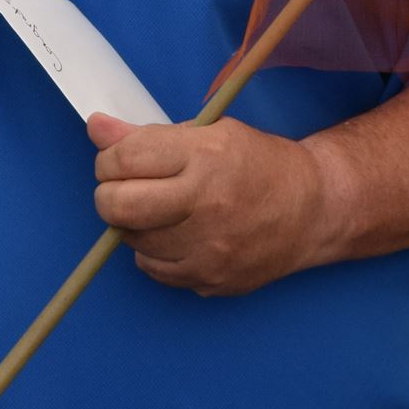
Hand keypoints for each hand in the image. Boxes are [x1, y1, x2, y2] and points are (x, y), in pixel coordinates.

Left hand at [87, 111, 332, 295]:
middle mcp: (205, 205)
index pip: (122, 159)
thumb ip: (147, 135)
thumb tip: (95, 127)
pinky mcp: (210, 280)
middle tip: (126, 187)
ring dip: (134, 223)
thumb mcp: (209, 133)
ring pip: (132, 240)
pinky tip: (176, 234)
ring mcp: (208, 249)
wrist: (313, 210)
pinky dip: (155, 251)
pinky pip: (153, 269)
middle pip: (116, 205)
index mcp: (204, 158)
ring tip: (160, 209)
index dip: (109, 158)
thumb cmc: (258, 164)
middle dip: (109, 193)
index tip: (118, 159)